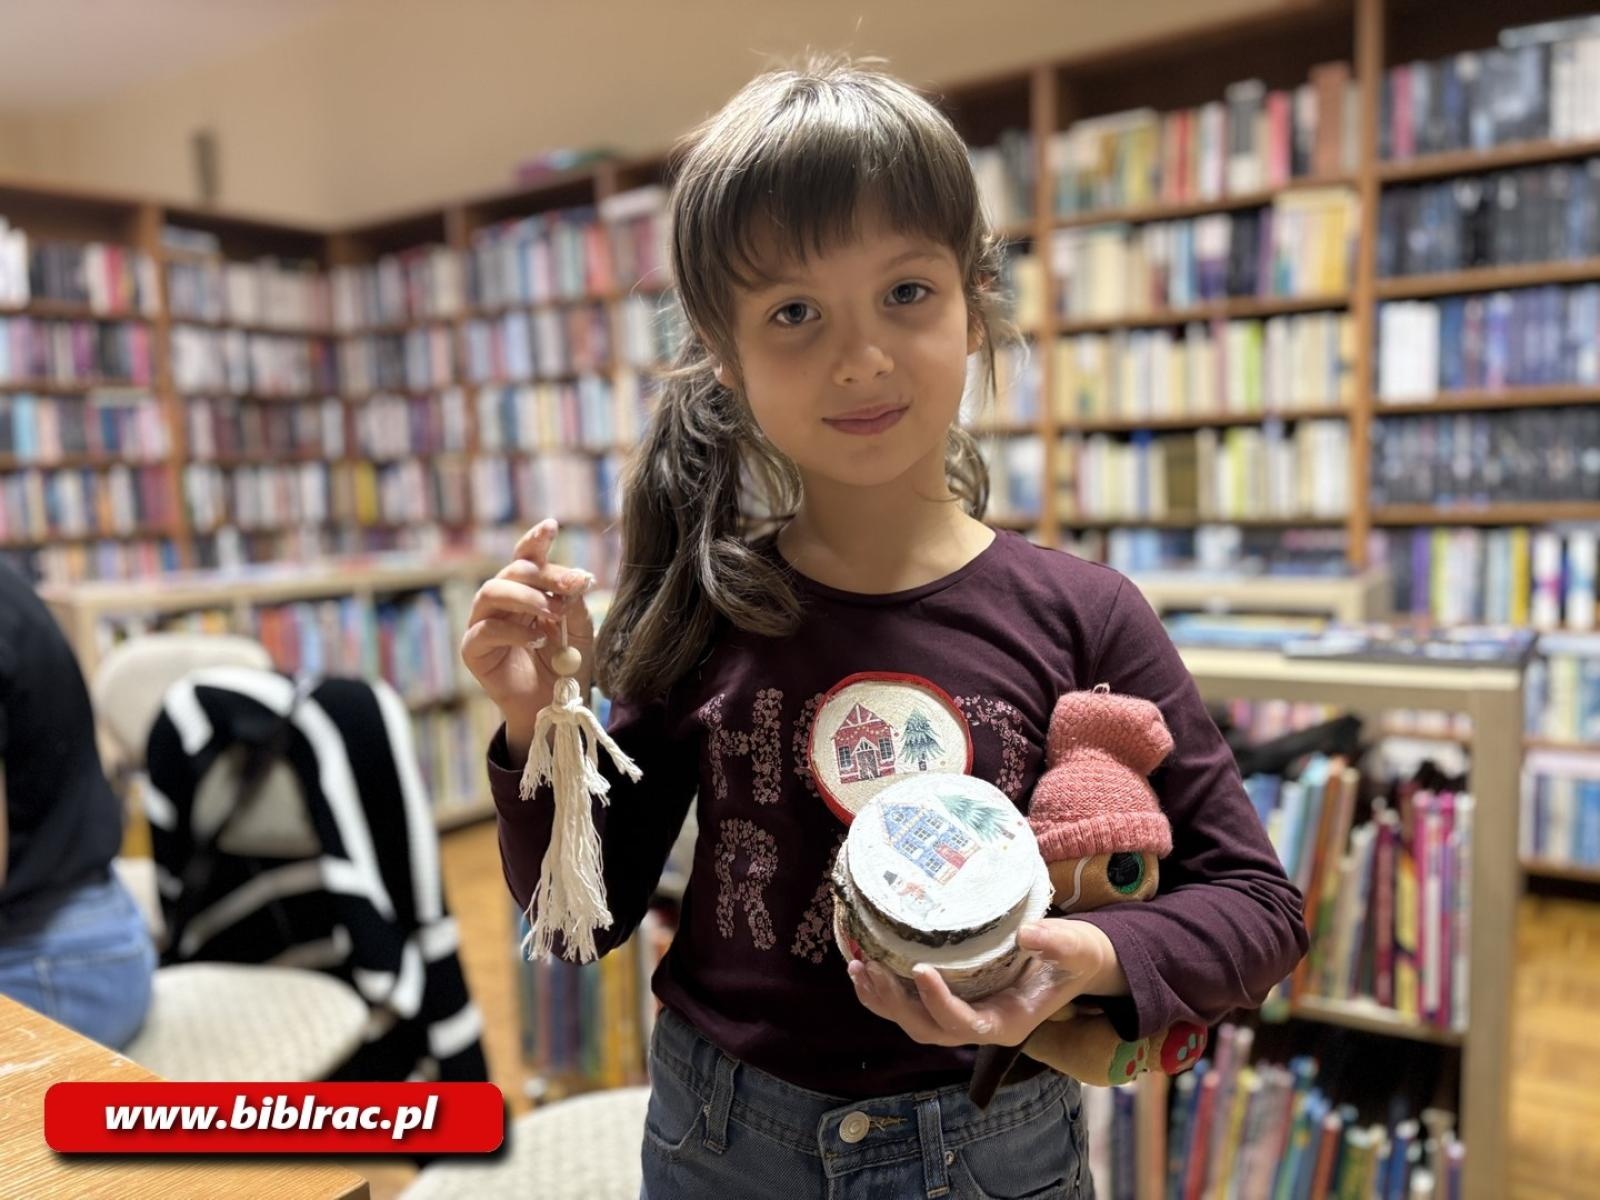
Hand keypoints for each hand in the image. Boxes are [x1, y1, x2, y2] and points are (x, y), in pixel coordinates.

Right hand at [459, 517, 596, 765]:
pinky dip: (514, 631)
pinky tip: (537, 640)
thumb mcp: (580, 630)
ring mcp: (483, 624)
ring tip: (552, 613)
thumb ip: (573, 603)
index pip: (527, 559)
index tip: (552, 526)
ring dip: (525, 597)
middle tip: (572, 585)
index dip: (535, 541)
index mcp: (527, 591)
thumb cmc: (567, 666)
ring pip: (491, 592)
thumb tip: (573, 580)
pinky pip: (486, 630)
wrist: (556, 708)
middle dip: (543, 574)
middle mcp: (502, 602)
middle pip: (512, 572)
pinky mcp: (473, 650)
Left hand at [846, 919, 1123, 1047]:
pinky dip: (886, 992)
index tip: (919, 970)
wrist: (1076, 963)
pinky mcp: (953, 1001)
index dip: (939, 1002)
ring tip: (858, 969)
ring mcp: (964, 1016)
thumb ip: (1058, 943)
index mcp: (1008, 1022)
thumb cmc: (1077, 956)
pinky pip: (912, 1006)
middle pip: (929, 1029)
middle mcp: (981, 1026)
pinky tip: (864, 968)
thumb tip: (1029, 933)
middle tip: (870, 969)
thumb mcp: (1077, 947)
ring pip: (914, 1023)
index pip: (965, 1023)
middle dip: (896, 1004)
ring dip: (883, 1000)